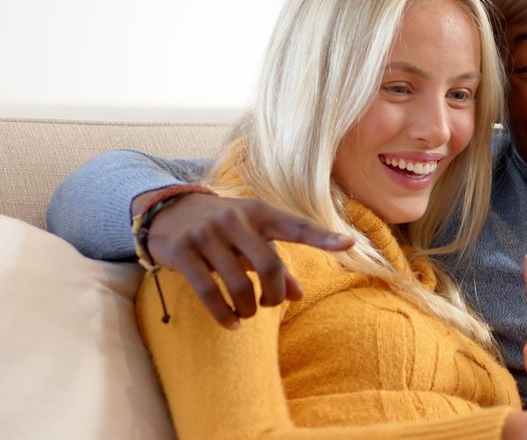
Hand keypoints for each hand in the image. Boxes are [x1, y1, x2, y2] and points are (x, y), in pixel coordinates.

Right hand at [135, 191, 352, 328]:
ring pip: (239, 283)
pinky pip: (208, 291)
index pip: (296, 226)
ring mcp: (207, 234)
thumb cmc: (223, 228)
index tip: (350, 244)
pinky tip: (231, 323)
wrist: (168, 210)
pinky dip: (223, 313)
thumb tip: (300, 296)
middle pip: (268, 265)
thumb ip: (277, 264)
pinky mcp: (183, 252)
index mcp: (259, 212)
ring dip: (248, 308)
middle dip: (274, 294)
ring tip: (247, 314)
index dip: (323, 237)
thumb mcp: (252, 238)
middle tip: (269, 306)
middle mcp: (234, 219)